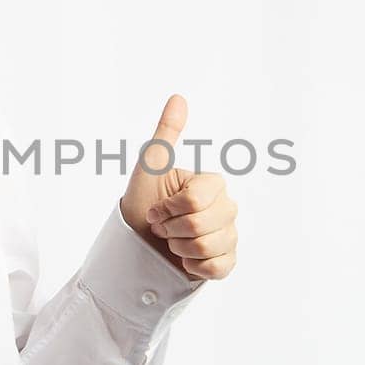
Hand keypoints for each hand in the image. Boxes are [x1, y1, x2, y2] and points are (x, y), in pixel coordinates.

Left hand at [119, 94, 239, 281]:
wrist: (135, 246)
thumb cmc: (141, 203)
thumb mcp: (150, 167)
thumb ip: (166, 133)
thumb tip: (178, 97)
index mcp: (212, 184)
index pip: (196, 200)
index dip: (169, 208)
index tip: (156, 209)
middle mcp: (226, 207)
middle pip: (201, 223)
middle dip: (171, 229)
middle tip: (161, 228)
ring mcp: (229, 235)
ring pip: (209, 246)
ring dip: (179, 248)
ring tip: (172, 243)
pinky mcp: (227, 261)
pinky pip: (218, 267)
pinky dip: (193, 266)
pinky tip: (184, 260)